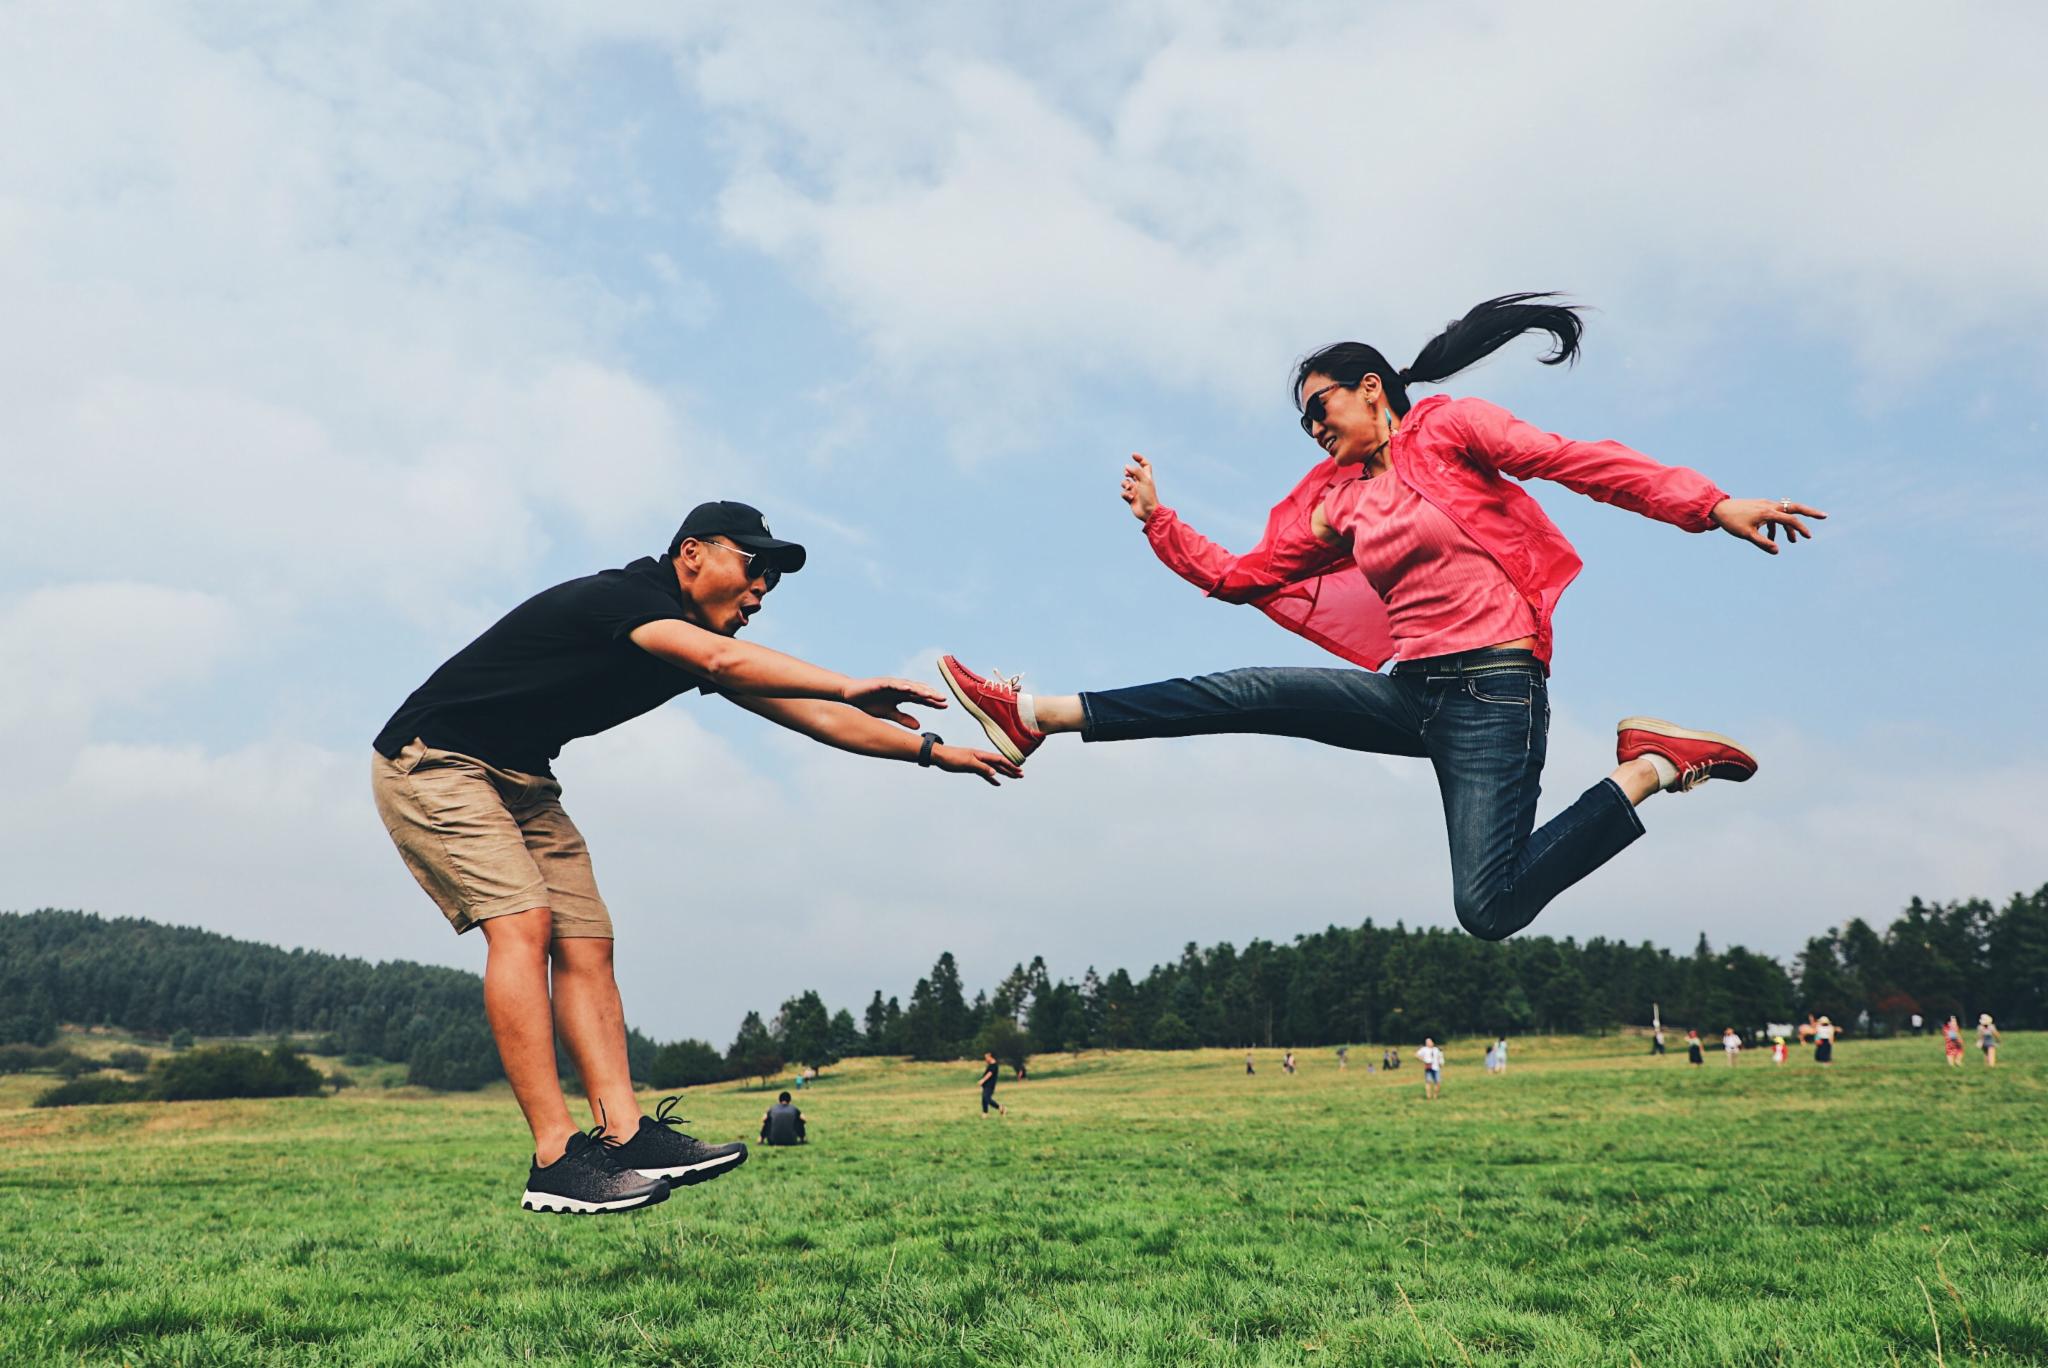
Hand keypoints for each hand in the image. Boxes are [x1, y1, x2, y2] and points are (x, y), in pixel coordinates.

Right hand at [841, 677, 946, 727]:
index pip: (921, 698)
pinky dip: (901, 685)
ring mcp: (891, 684)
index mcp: (902, 695)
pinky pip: (893, 683)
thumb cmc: (869, 702)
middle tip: (944, 699)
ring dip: (920, 689)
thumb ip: (903, 718)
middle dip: (931, 694)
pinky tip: (909, 688)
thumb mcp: (889, 714)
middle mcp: (899, 687)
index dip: (933, 701)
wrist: (852, 695)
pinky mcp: (881, 682)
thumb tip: (919, 726)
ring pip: (909, 685)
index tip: (945, 706)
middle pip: (919, 690)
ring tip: (931, 694)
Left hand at [930, 744, 1023, 785]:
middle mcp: (981, 758)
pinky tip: (997, 782)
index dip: (1010, 765)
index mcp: (981, 755)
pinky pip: (985, 773)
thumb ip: (981, 768)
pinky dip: (992, 778)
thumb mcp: (967, 763)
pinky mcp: (971, 767)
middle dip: (1011, 769)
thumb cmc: (952, 758)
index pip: (999, 760)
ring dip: (1004, 773)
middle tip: (1021, 775)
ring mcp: (977, 763)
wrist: (939, 756)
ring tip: (1014, 778)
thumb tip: (995, 772)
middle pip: (999, 764)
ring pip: (994, 769)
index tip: (1019, 770)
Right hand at [1120, 453, 1159, 522]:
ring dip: (1125, 484)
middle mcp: (1141, 483)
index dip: (1140, 459)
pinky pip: (1123, 493)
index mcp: (1147, 477)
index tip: (1132, 455)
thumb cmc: (1149, 496)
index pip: (1145, 465)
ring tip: (1130, 489)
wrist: (1148, 512)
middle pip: (1132, 473)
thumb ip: (1135, 472)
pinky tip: (1131, 498)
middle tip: (1127, 473)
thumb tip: (1127, 466)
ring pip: (1125, 483)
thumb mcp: (1144, 481)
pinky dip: (1125, 494)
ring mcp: (1136, 490)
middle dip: (1128, 472)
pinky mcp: (1131, 498)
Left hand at [1711, 498, 1825, 553]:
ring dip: (1789, 527)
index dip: (1801, 528)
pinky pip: (1774, 515)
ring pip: (1784, 514)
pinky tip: (1773, 538)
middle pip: (1794, 508)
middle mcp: (1770, 505)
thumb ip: (1763, 543)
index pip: (1790, 519)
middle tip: (1824, 516)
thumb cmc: (1732, 521)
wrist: (1718, 508)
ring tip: (1793, 541)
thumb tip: (1777, 551)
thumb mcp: (1747, 534)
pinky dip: (1777, 526)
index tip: (1808, 537)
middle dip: (1810, 512)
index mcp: (1768, 512)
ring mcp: (1765, 504)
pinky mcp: (1760, 506)